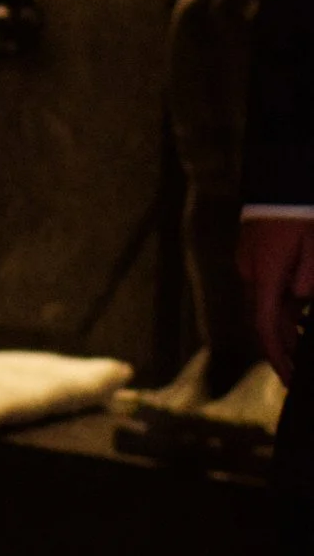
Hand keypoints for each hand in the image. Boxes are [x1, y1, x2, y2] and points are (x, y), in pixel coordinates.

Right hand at [239, 213, 313, 381]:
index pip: (266, 325)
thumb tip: (300, 300)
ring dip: (283, 324)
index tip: (288, 379)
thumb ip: (308, 276)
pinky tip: (298, 313)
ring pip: (265, 303)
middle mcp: (250, 271)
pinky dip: (280, 305)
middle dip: (283, 345)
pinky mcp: (252, 255)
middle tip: (299, 368)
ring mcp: (248, 262)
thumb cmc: (302, 210)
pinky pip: (265, 288)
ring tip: (303, 342)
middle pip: (264, 317)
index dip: (277, 356)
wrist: (282, 176)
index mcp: (265, 273)